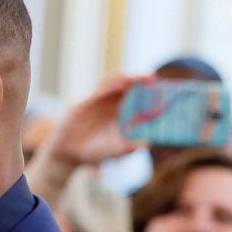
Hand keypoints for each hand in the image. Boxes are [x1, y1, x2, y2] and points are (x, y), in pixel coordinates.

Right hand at [26, 75, 148, 205]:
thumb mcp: (113, 152)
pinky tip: (122, 84)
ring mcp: (100, 102)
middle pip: (130, 88)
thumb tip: (146, 145)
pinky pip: (101, 89)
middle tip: (153, 80)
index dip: (150, 95)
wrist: (68, 152)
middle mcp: (113, 106)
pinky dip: (112, 85)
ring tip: (141, 78)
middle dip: (141, 82)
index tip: (163, 93)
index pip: (139, 100)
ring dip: (128, 79)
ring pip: (116, 84)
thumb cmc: (93, 153)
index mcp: (122, 116)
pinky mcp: (87, 102)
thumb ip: (128, 148)